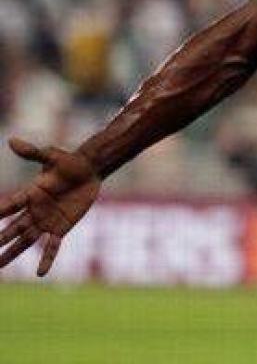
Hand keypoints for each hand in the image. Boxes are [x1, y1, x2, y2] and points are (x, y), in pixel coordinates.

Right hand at [0, 137, 102, 275]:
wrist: (89, 171)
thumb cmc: (69, 162)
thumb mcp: (52, 156)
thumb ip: (33, 152)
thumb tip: (12, 141)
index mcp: (30, 194)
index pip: (9, 206)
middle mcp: (34, 210)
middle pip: (13, 228)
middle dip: (0, 240)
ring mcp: (47, 221)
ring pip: (26, 241)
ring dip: (12, 253)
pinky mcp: (61, 227)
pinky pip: (53, 246)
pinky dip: (47, 258)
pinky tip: (40, 273)